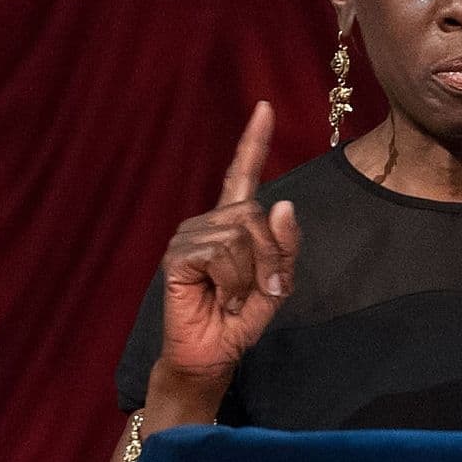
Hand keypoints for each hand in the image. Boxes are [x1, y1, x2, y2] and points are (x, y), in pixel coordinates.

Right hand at [156, 101, 300, 396]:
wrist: (213, 355)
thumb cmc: (242, 317)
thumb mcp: (277, 282)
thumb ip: (285, 247)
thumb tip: (283, 204)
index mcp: (232, 222)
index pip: (242, 172)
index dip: (253, 140)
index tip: (265, 107)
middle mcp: (208, 221)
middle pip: (256, 214)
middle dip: (270, 256)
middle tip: (258, 289)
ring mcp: (189, 236)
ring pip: (241, 235)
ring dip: (251, 274)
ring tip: (234, 297)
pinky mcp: (176, 256)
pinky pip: (220, 255)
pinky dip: (231, 283)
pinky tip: (218, 299)